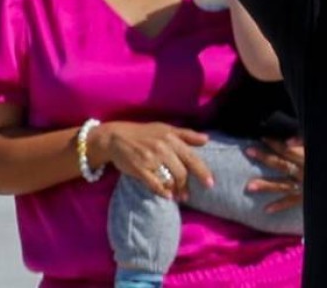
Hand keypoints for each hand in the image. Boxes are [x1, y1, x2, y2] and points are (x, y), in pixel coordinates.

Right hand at [97, 122, 212, 200]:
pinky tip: (167, 196)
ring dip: (176, 191)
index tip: (210, 184)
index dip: (202, 172)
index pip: (192, 158)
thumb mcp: (166, 128)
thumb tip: (207, 139)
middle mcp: (163, 148)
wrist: (116, 137)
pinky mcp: (139, 168)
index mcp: (172, 139)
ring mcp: (151, 159)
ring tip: (178, 197)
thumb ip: (187, 135)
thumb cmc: (144, 133)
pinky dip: (162, 191)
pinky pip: (154, 183)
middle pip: (181, 172)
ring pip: (169, 179)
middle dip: (186, 186)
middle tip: (187, 196)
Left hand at [245, 136, 304, 213]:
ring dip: (266, 185)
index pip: (290, 148)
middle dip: (266, 157)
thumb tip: (290, 140)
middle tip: (249, 151)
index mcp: (310, 157)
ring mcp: (306, 185)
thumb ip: (308, 143)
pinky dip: (280, 205)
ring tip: (249, 186)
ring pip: (283, 185)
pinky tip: (266, 209)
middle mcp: (306, 171)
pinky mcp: (308, 198)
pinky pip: (293, 202)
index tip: (263, 137)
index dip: (276, 143)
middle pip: (283, 163)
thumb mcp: (326, 147)